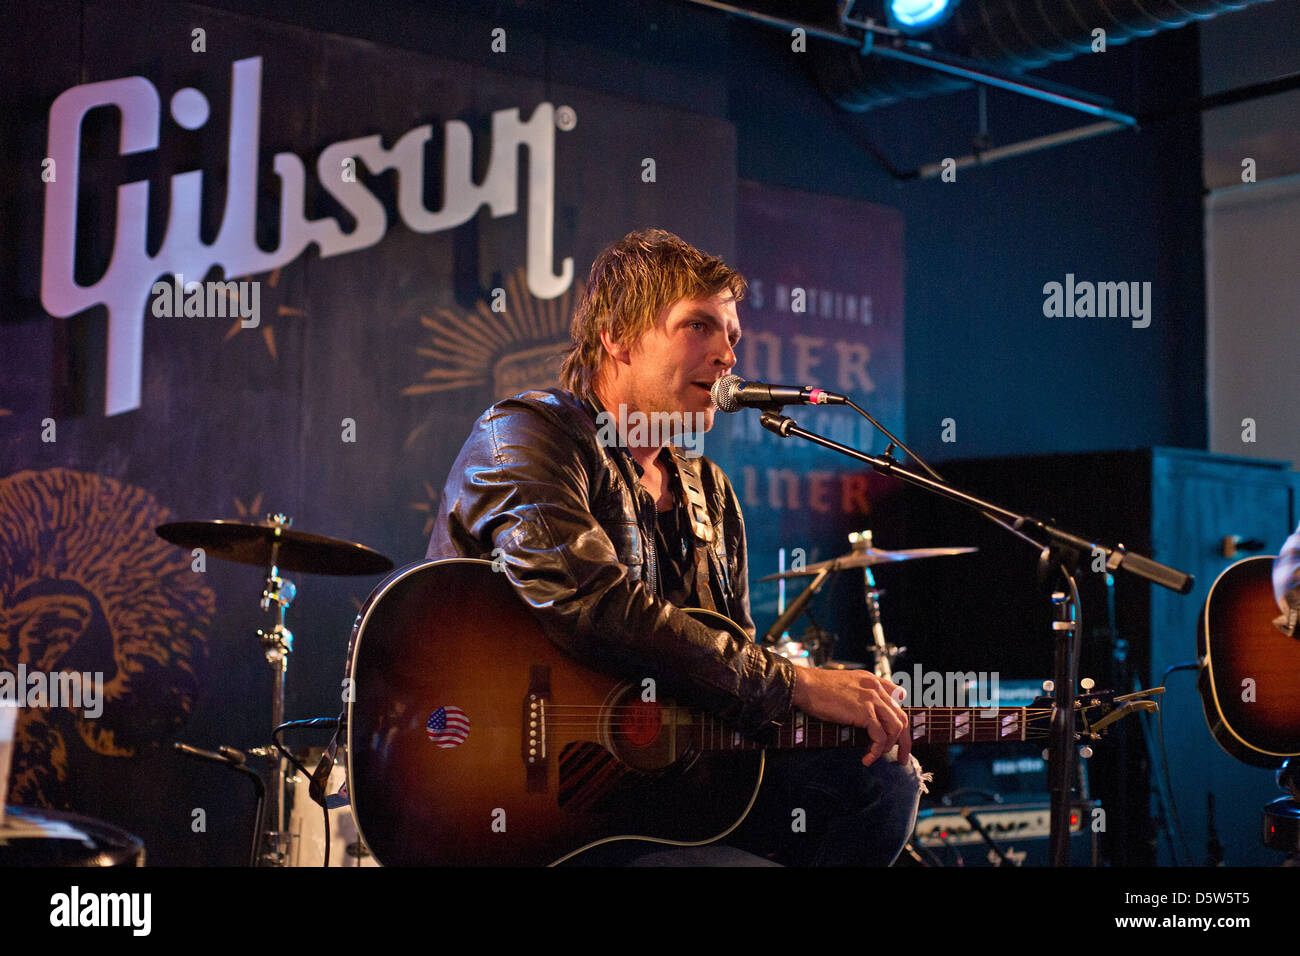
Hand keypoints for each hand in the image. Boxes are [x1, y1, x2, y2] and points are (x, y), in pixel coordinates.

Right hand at [791, 667, 910, 766]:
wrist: (804, 685)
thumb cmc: (817, 688)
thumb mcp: (845, 685)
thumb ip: (859, 694)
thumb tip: (864, 716)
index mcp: (872, 680)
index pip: (899, 697)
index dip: (900, 718)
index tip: (897, 734)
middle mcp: (876, 688)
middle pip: (902, 717)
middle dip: (905, 742)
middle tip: (902, 758)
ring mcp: (872, 699)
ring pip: (896, 728)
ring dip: (890, 748)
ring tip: (876, 757)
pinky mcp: (864, 712)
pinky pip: (880, 737)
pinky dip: (876, 751)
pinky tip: (867, 758)